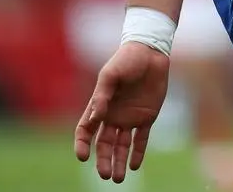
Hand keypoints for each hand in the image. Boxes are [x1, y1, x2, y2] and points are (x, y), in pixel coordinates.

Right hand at [74, 42, 169, 181]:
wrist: (150, 52)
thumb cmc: (126, 60)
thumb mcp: (111, 75)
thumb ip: (103, 96)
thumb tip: (96, 117)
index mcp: (99, 107)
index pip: (85, 131)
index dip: (82, 144)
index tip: (82, 156)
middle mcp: (112, 116)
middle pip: (104, 144)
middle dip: (103, 161)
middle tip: (105, 175)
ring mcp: (130, 118)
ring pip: (122, 146)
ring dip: (119, 162)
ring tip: (118, 179)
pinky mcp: (147, 117)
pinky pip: (141, 139)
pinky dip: (138, 153)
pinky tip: (134, 166)